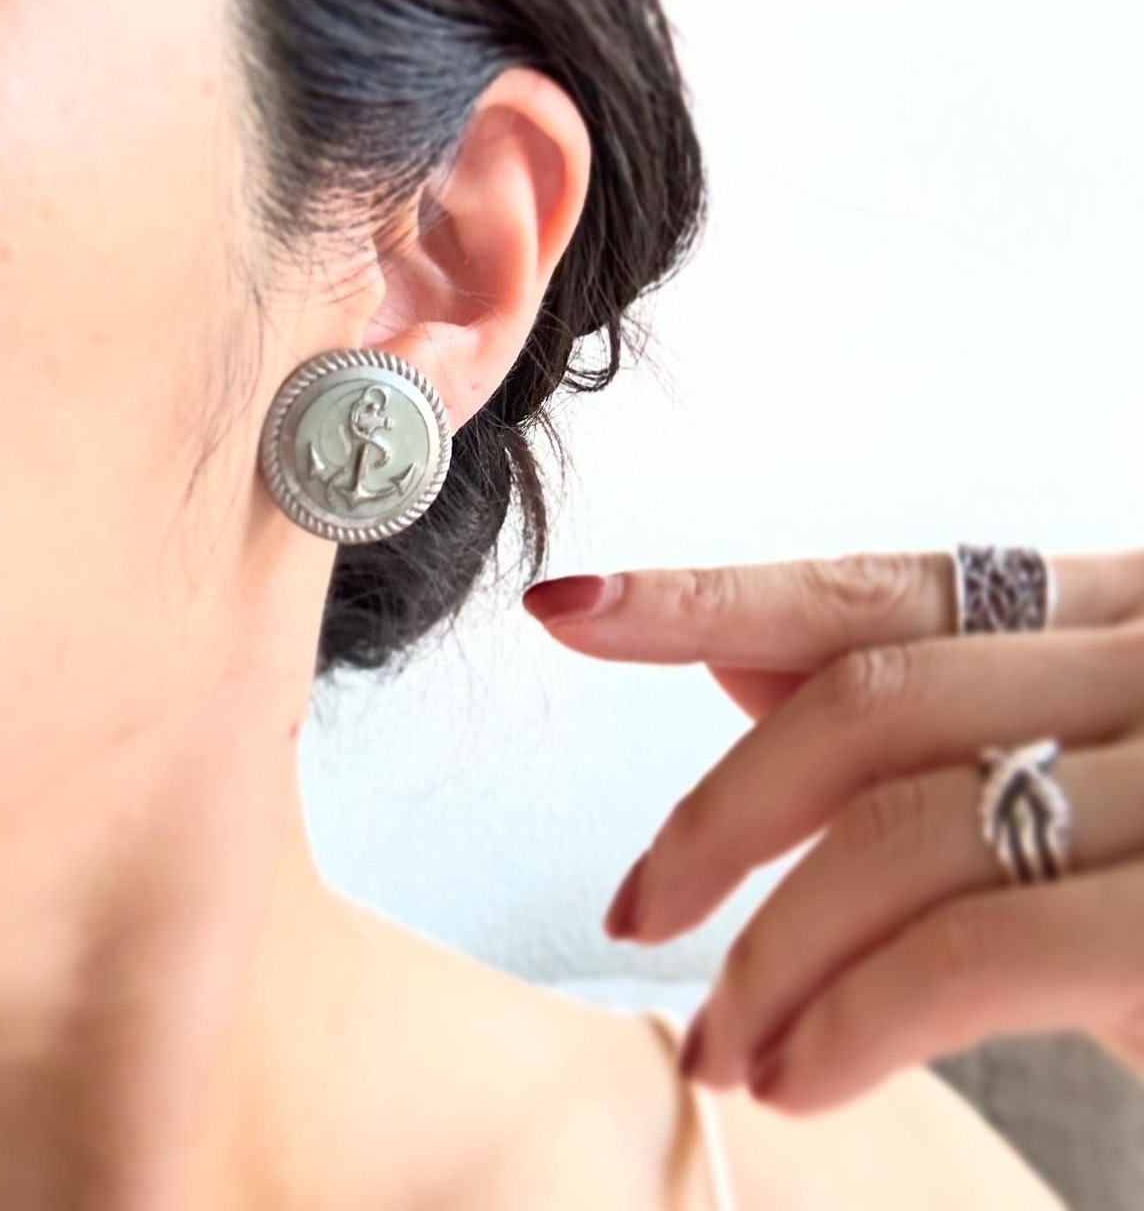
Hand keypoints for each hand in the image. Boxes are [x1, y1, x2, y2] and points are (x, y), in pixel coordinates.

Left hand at [522, 549, 1143, 1113]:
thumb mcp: (1106, 782)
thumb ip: (937, 710)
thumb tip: (744, 666)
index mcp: (1132, 619)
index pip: (888, 587)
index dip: (713, 595)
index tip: (571, 605)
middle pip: (868, 698)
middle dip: (721, 812)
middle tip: (636, 909)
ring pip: (901, 820)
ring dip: (774, 944)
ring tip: (727, 1044)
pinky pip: (970, 943)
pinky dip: (853, 1015)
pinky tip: (804, 1072)